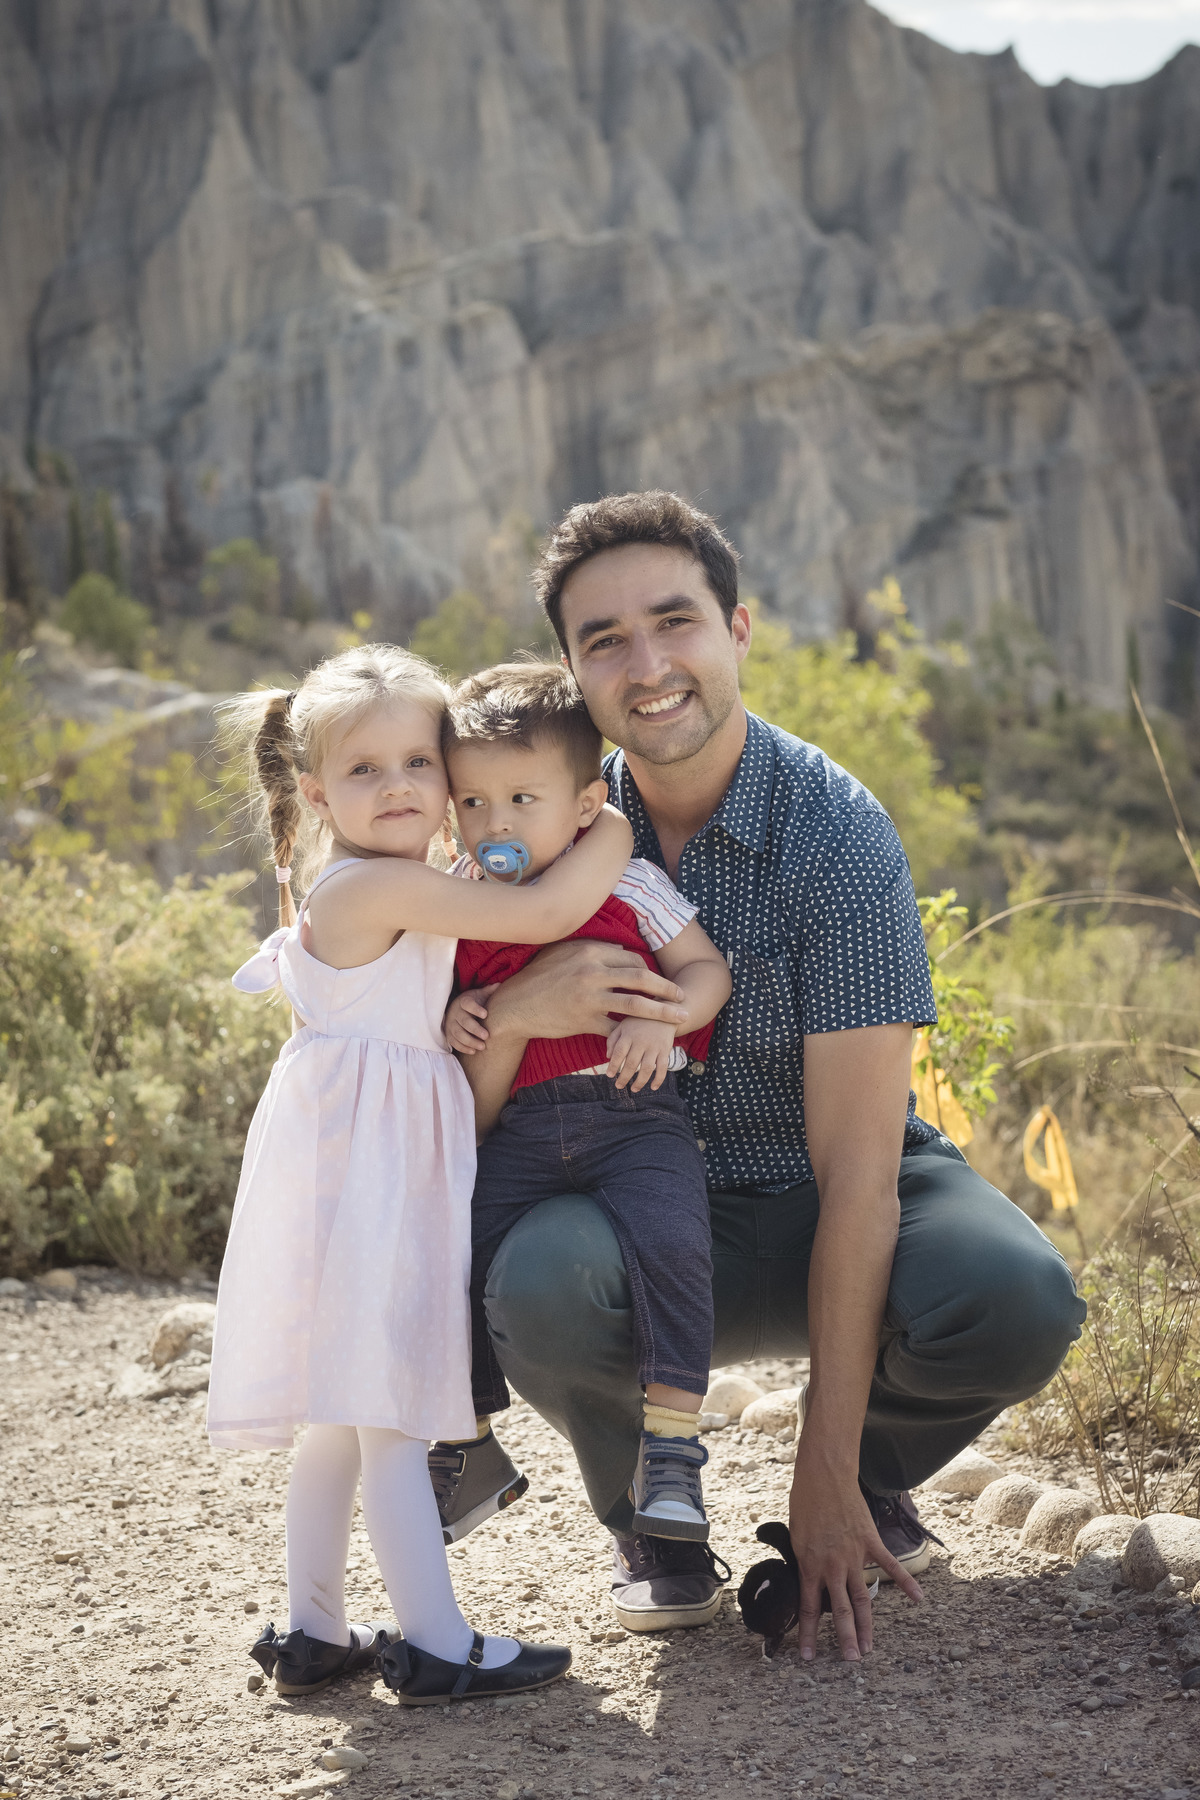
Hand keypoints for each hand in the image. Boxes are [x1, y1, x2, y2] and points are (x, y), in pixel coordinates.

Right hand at [444, 984, 498, 1053]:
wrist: (455, 1010)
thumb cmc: (473, 1003)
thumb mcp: (479, 995)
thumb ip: (489, 991)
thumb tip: (499, 984)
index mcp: (463, 1001)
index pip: (468, 1004)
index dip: (475, 1009)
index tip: (486, 1014)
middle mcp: (455, 1013)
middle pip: (464, 1022)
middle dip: (475, 1029)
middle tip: (487, 1036)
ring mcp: (451, 1025)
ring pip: (459, 1034)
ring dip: (470, 1041)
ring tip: (483, 1046)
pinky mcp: (449, 1035)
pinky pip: (454, 1043)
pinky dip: (463, 1048)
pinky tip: (473, 1051)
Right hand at [486, 939, 687, 1041]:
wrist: (516, 1004)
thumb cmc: (540, 976)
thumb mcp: (564, 953)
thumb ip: (594, 947)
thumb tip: (622, 949)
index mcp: (591, 953)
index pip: (632, 959)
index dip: (651, 971)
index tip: (662, 982)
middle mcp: (593, 973)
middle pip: (641, 979)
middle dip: (667, 989)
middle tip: (682, 996)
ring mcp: (589, 998)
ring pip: (636, 1005)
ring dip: (662, 1012)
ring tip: (680, 1017)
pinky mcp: (584, 1021)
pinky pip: (614, 1029)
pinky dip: (630, 1035)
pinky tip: (644, 1039)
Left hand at [606, 1018, 676, 1091]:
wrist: (664, 1011)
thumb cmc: (639, 1021)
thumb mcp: (623, 1025)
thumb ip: (613, 1039)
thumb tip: (608, 1057)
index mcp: (628, 1034)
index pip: (619, 1053)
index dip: (613, 1065)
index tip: (609, 1075)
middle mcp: (641, 1041)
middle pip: (632, 1063)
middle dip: (624, 1077)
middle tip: (619, 1086)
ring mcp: (654, 1046)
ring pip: (647, 1068)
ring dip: (640, 1082)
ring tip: (634, 1089)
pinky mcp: (665, 1050)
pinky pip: (663, 1068)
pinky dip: (658, 1079)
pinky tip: (653, 1087)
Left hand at [788, 1441, 921, 1662]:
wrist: (824, 1476)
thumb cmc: (804, 1502)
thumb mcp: (796, 1536)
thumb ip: (806, 1562)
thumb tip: (809, 1580)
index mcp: (810, 1565)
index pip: (809, 1609)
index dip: (808, 1635)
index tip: (808, 1657)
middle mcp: (832, 1566)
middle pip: (840, 1611)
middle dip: (844, 1639)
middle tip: (849, 1662)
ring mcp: (853, 1556)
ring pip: (862, 1599)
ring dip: (866, 1626)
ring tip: (867, 1649)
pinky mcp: (870, 1543)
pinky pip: (889, 1566)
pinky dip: (906, 1582)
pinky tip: (919, 1599)